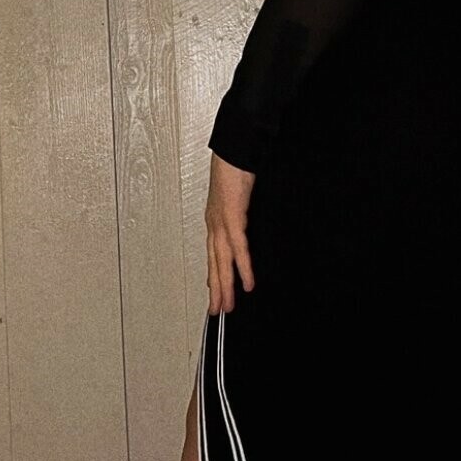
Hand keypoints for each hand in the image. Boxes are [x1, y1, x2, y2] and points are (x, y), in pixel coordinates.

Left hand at [205, 152, 255, 312]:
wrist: (233, 150)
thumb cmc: (235, 167)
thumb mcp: (237, 194)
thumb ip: (238, 210)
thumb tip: (244, 217)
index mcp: (215, 219)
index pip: (213, 254)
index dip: (214, 274)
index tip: (215, 292)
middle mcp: (214, 224)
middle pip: (214, 263)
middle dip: (216, 289)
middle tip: (218, 310)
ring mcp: (221, 222)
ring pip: (222, 262)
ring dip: (225, 285)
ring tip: (228, 305)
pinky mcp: (233, 218)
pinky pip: (239, 248)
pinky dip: (243, 267)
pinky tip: (248, 282)